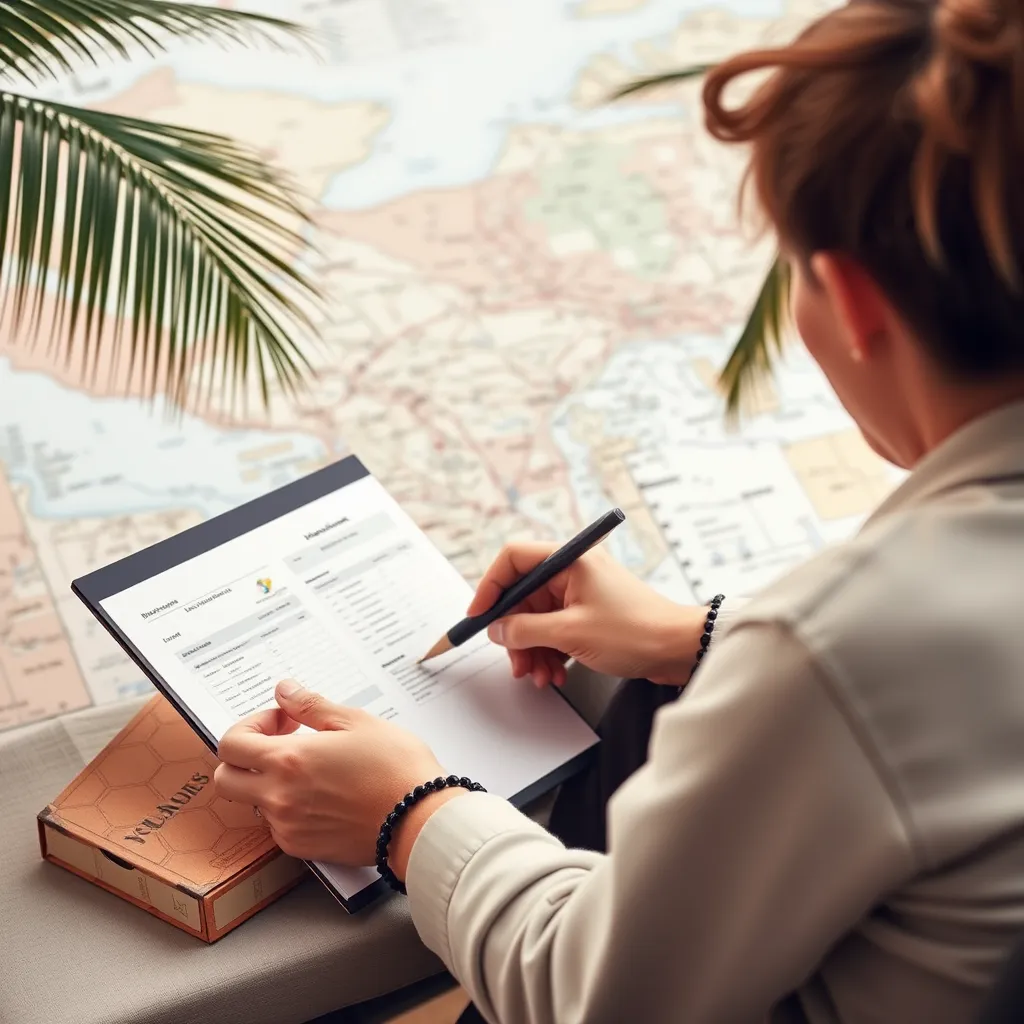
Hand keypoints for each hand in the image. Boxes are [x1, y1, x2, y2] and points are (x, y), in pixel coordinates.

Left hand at [214, 680, 458, 873]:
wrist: (419, 820)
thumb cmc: (396, 769)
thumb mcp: (355, 722)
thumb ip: (310, 706)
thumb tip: (284, 690)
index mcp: (288, 761)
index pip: (231, 744)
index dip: (251, 725)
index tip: (282, 720)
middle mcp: (278, 797)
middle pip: (226, 778)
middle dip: (245, 757)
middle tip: (280, 744)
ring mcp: (288, 827)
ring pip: (253, 802)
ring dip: (270, 782)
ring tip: (313, 770)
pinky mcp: (302, 848)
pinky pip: (277, 825)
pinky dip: (289, 807)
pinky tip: (323, 795)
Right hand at [470, 543, 705, 686]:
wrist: (679, 650)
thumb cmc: (636, 632)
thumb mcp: (570, 633)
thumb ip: (525, 630)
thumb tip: (497, 629)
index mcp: (570, 560)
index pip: (514, 559)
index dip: (490, 587)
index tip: (479, 616)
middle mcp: (574, 571)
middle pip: (524, 596)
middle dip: (516, 633)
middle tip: (516, 663)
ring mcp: (582, 593)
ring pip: (538, 618)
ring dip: (533, 650)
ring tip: (540, 676)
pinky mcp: (590, 614)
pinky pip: (556, 630)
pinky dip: (551, 652)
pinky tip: (556, 674)